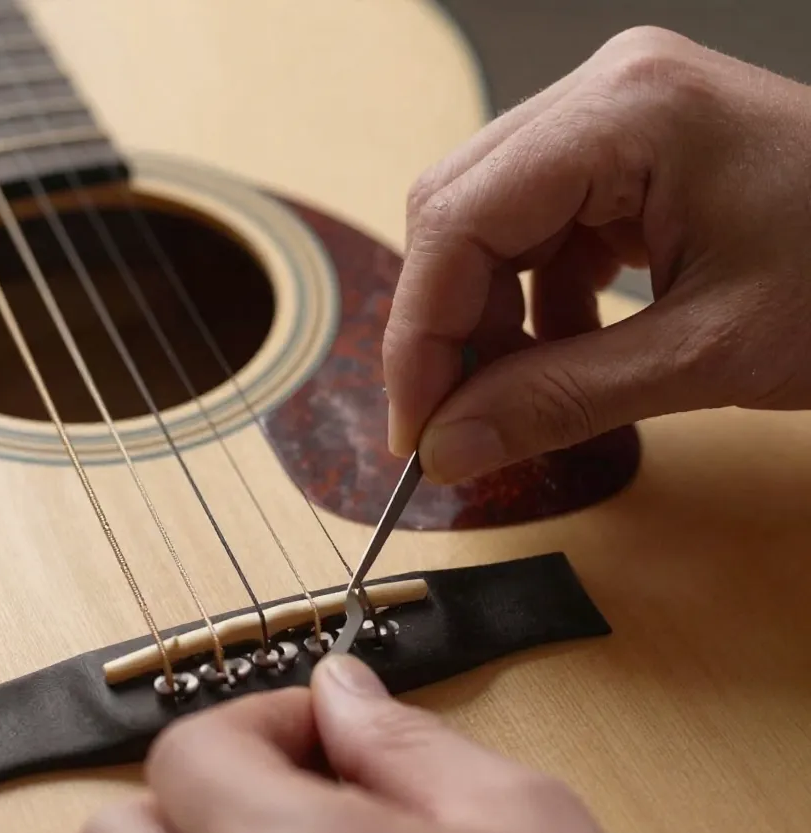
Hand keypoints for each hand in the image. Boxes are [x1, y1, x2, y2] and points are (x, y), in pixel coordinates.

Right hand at [385, 26, 810, 482]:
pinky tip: (562, 352)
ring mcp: (617, 121)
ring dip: (486, 322)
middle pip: (458, 213)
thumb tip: (449, 449)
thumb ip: (560, 402)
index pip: (457, 221)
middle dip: (444, 329)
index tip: (416, 430)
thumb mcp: (705, 355)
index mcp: (624, 113)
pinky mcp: (629, 160)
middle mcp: (606, 95)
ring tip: (514, 394)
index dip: (419, 337)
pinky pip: (539, 233)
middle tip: (450, 422)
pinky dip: (532, 306)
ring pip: (488, 226)